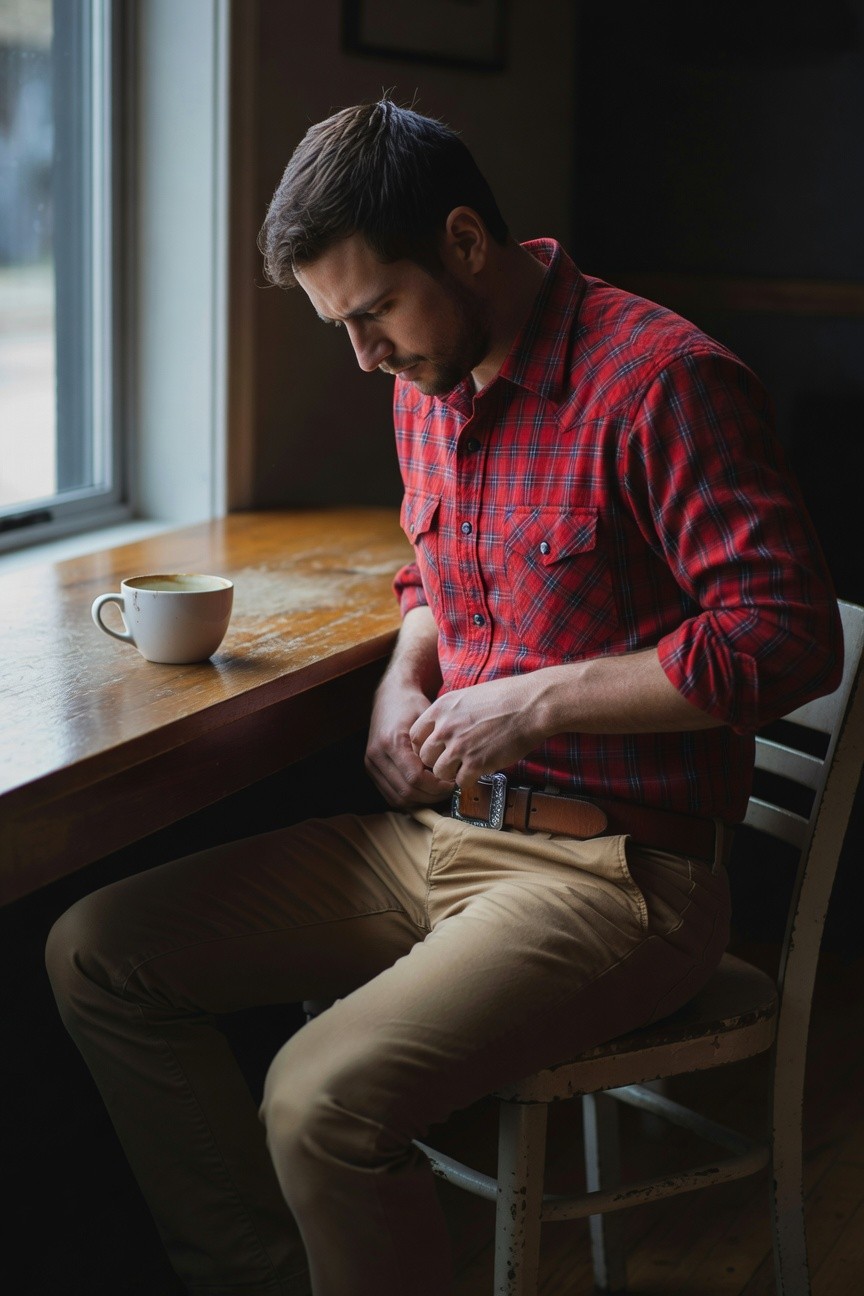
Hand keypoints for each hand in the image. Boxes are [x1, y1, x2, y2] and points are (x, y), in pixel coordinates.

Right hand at [365, 675, 455, 808]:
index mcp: (391, 742)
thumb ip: (435, 746)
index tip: (452, 783)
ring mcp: (371, 763)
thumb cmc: (411, 704)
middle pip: (406, 792)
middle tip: (449, 790)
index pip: (415, 778)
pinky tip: (424, 791)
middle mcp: (376, 755)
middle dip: (431, 796)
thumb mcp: (427, 719)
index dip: (437, 787)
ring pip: (397, 798)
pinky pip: (390, 795)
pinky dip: (409, 798)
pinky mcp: (371, 768)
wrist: (390, 695)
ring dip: (420, 801)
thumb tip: (449, 772)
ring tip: (438, 791)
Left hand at [408, 675, 544, 785]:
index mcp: (441, 708)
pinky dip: (468, 780)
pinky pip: (460, 781)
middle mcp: (445, 727)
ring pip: (439, 772)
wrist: (530, 704)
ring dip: (451, 773)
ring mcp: (460, 745)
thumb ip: (450, 713)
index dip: (425, 746)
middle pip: (424, 757)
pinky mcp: (476, 762)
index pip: (414, 736)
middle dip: (437, 762)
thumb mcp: (468, 696)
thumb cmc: (506, 698)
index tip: (436, 750)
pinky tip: (479, 771)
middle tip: (452, 762)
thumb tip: (442, 730)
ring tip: (465, 768)